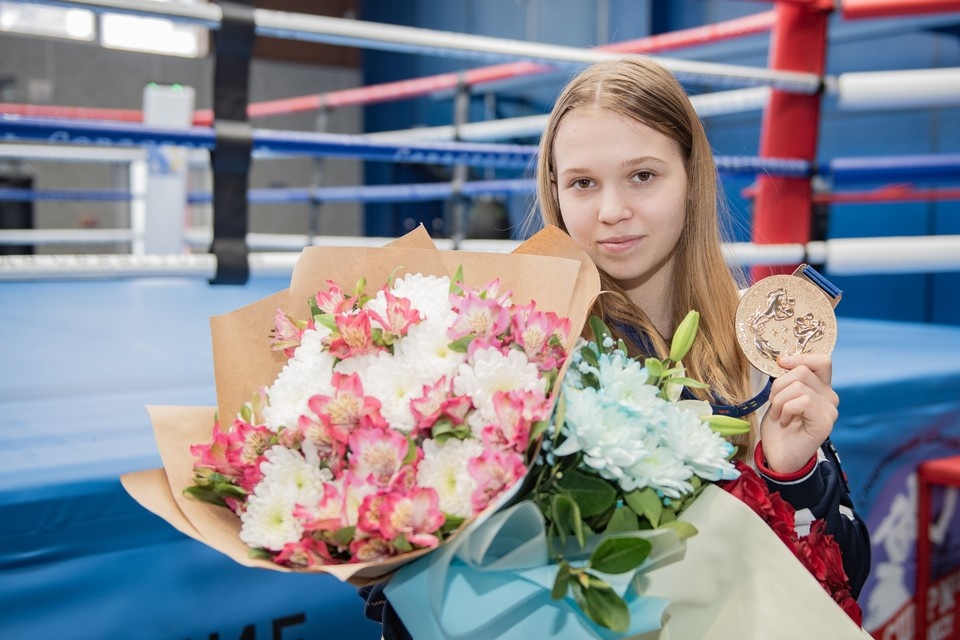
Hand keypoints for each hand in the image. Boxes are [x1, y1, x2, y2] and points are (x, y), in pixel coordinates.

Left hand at [759, 353, 838, 474]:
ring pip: (799, 386)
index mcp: (821, 387)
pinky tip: (784, 421)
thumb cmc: (779, 425)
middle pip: (803, 370)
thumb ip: (788, 379)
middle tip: (774, 402)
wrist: (778, 455)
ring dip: (779, 400)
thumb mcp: (780, 395)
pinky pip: (802, 401)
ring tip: (778, 414)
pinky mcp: (825, 422)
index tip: (781, 364)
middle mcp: (830, 396)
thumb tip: (783, 360)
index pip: (822, 360)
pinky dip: (786, 409)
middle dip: (779, 384)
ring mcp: (830, 410)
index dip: (800, 358)